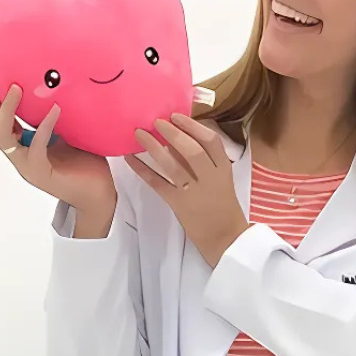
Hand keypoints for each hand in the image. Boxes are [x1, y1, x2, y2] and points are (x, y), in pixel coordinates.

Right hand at [0, 73, 115, 215]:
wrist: (100, 196)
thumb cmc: (86, 165)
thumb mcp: (68, 133)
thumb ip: (56, 116)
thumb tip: (56, 86)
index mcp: (23, 145)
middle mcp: (20, 155)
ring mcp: (28, 166)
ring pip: (3, 137)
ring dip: (7, 110)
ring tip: (16, 88)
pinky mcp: (41, 173)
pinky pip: (35, 148)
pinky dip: (44, 127)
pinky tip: (55, 110)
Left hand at [126, 114, 248, 266]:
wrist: (226, 239)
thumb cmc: (223, 206)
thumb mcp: (222, 180)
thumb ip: (205, 162)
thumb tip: (178, 139)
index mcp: (223, 170)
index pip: (211, 141)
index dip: (193, 126)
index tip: (177, 116)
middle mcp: (210, 179)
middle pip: (192, 150)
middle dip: (173, 133)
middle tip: (156, 121)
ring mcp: (194, 193)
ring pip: (173, 165)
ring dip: (153, 147)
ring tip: (139, 133)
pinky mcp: (179, 205)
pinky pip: (157, 184)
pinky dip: (142, 170)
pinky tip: (130, 158)